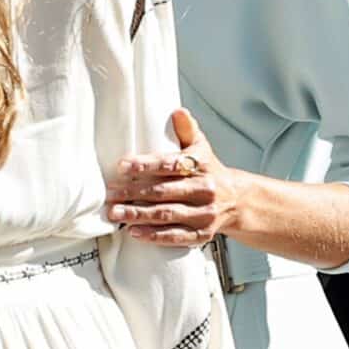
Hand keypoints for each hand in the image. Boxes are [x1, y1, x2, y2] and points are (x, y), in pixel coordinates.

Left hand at [107, 109, 242, 246]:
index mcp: (202, 166)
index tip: (123, 166)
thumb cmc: (211, 171)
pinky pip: (177, 236)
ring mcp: (204, 214)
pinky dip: (155, 236)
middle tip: (110, 193)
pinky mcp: (202, 234)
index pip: (172, 164)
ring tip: (115, 213)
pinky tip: (135, 232)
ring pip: (167, 215)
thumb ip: (187, 130)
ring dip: (139, 215)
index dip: (146, 165)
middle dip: (134, 193)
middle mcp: (204, 190)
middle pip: (164, 192)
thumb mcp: (202, 148)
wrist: (239, 200)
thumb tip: (178, 111)